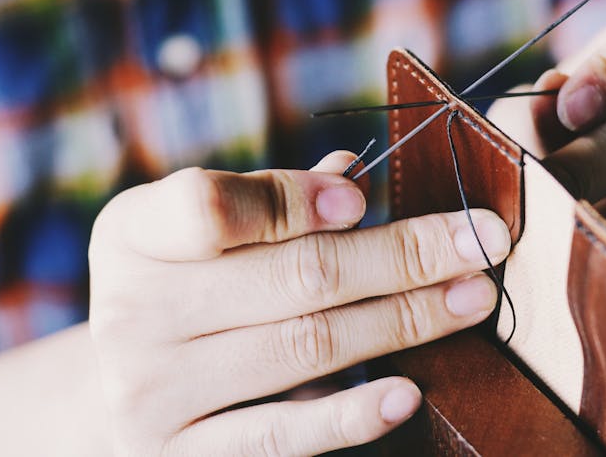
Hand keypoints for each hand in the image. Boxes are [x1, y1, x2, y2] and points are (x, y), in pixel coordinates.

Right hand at [87, 152, 509, 454]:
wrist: (123, 396)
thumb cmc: (189, 294)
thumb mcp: (209, 239)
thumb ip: (276, 203)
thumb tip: (355, 176)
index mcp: (134, 235)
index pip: (209, 206)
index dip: (293, 200)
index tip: (366, 200)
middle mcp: (131, 313)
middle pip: (290, 276)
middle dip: (400, 256)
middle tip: (481, 242)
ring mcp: (150, 393)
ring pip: (304, 347)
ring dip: (405, 321)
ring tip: (472, 299)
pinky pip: (281, 437)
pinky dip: (352, 414)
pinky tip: (409, 391)